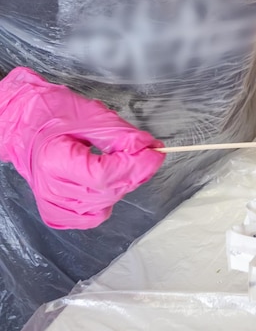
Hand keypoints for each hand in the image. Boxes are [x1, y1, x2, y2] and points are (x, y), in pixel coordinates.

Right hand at [0, 67, 164, 229]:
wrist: (25, 124)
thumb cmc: (53, 114)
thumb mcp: (90, 115)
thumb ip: (121, 134)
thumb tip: (150, 147)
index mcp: (53, 160)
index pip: (104, 174)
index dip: (135, 165)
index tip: (155, 152)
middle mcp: (50, 188)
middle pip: (106, 192)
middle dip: (135, 173)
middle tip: (149, 154)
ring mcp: (52, 204)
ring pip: (103, 206)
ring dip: (122, 185)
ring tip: (124, 163)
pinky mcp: (57, 212)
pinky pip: (91, 216)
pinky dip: (106, 200)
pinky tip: (107, 182)